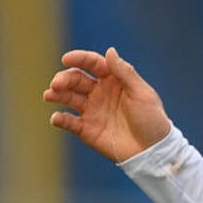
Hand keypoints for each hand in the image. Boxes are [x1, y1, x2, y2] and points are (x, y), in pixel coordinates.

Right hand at [44, 48, 171, 162]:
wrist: (153, 151)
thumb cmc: (152, 120)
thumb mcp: (141, 94)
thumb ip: (125, 73)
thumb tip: (110, 51)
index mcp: (114, 80)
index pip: (93, 64)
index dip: (79, 59)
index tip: (66, 59)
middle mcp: (100, 92)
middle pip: (76, 79)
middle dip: (64, 79)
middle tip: (56, 84)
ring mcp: (92, 110)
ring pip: (69, 98)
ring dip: (57, 95)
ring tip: (49, 95)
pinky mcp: (87, 129)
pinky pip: (69, 122)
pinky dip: (60, 119)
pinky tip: (56, 118)